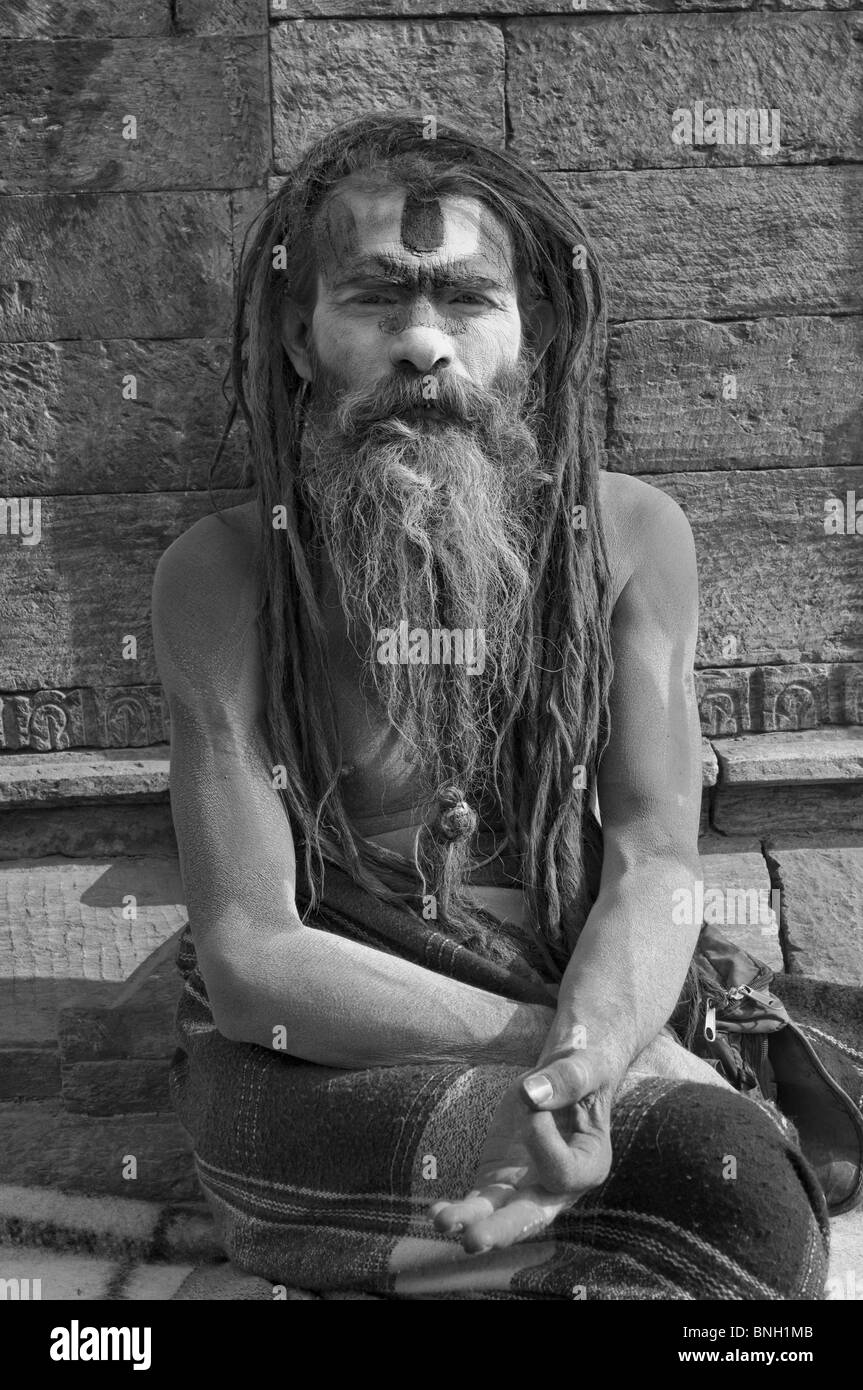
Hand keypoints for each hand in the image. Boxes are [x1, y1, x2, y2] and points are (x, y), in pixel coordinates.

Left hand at [429, 1050, 614, 1252]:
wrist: (563, 1076)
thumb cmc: (583, 1072)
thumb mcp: (587, 1067)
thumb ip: (568, 1079)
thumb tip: (534, 1094)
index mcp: (590, 1165)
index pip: (561, 1172)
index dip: (542, 1140)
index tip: (532, 1101)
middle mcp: (558, 1189)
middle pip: (531, 1217)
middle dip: (502, 1229)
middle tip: (476, 1239)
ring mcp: (525, 1188)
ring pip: (498, 1215)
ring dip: (472, 1222)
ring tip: (443, 1223)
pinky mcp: (499, 1180)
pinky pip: (478, 1202)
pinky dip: (458, 1208)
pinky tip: (436, 1212)